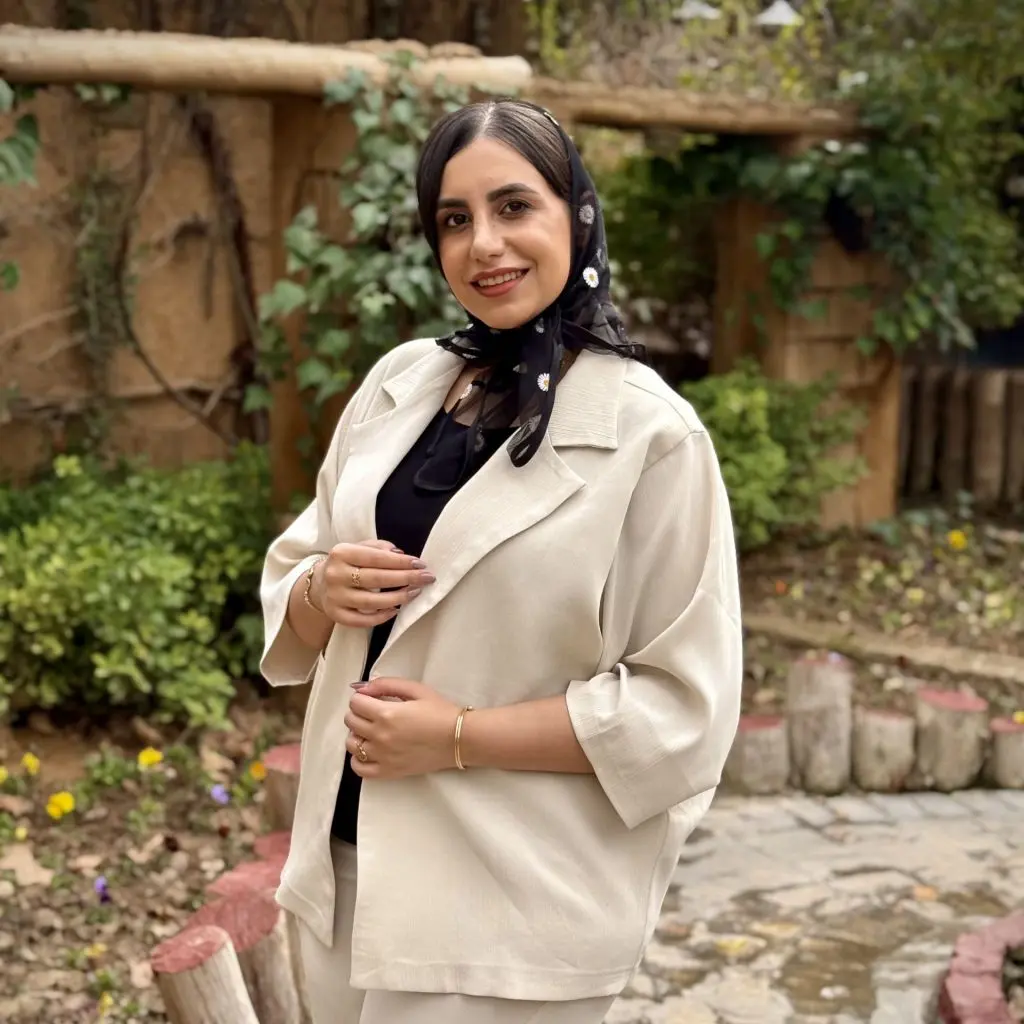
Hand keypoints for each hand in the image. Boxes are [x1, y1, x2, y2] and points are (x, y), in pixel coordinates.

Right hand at [311, 540, 434, 627]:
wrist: (320, 583)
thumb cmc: (348, 563)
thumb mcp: (359, 547)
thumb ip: (379, 547)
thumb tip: (401, 554)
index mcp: (341, 553)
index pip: (377, 557)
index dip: (401, 562)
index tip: (421, 564)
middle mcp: (336, 574)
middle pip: (377, 579)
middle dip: (406, 578)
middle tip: (427, 578)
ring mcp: (335, 597)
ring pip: (372, 602)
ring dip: (398, 598)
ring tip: (415, 593)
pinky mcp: (336, 614)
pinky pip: (362, 620)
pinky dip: (381, 617)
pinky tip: (396, 610)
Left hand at [344, 678, 460, 779]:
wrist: (458, 739)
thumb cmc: (440, 711)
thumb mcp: (416, 689)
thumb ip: (387, 684)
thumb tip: (363, 688)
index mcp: (387, 714)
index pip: (355, 703)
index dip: (362, 697)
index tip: (372, 698)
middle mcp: (380, 736)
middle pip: (350, 722)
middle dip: (359, 713)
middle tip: (373, 712)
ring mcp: (383, 756)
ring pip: (351, 745)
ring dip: (357, 734)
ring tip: (372, 731)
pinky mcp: (388, 772)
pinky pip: (359, 768)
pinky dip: (358, 759)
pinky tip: (370, 751)